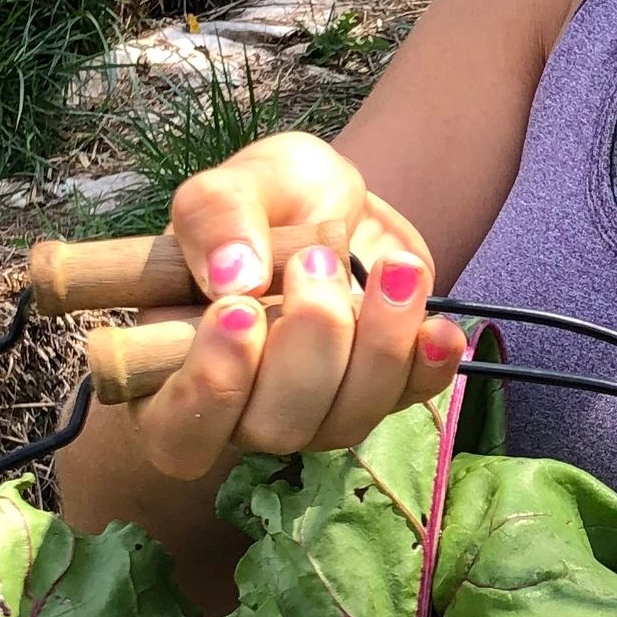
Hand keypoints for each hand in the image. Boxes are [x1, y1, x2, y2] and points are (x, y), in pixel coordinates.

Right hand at [132, 133, 469, 479]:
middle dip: (307, 346)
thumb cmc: (266, 201)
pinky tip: (440, 327)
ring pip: (344, 421)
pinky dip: (429, 366)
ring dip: (378, 346)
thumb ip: (216, 215)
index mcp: (176, 370)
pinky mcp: (382, 393)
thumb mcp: (235, 183)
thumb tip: (232, 276)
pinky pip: (409, 400)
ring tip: (395, 269)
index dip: (207, 390)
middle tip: (316, 263)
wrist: (335, 202)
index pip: (176, 433)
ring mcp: (316, 412)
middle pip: (273, 427)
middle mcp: (245, 409)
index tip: (239, 312)